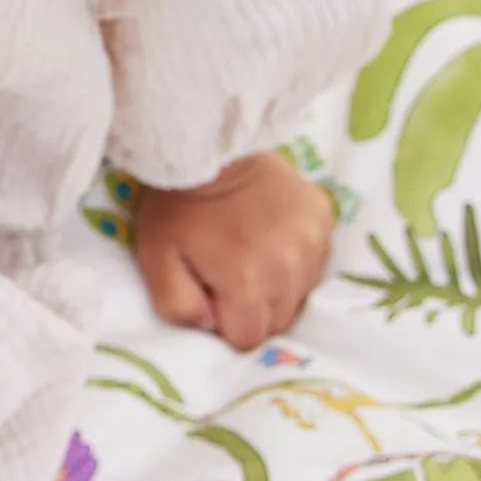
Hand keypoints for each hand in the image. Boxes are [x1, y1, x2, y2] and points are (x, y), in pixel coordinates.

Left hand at [131, 152, 337, 351]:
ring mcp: (314, 242)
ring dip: (277, 284)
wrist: (208, 143)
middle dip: (251, 308)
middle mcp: (291, 270)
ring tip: (249, 252)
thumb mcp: (156, 258)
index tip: (211, 294)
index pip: (247, 338)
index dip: (225, 322)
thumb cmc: (177, 204)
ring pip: (301, 291)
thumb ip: (178, 305)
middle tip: (227, 273)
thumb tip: (208, 325)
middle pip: (277, 319)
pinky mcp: (324, 218)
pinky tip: (270, 234)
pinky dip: (295, 256)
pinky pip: (315, 258)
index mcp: (250, 285)